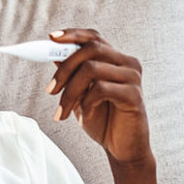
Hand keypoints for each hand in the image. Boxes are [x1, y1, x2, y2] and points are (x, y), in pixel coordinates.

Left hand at [46, 28, 151, 164]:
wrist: (122, 148)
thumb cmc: (103, 120)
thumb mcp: (81, 96)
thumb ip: (72, 75)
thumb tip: (54, 55)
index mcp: (114, 59)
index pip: (93, 37)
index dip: (72, 34)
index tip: (51, 38)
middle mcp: (126, 63)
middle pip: (90, 49)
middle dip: (64, 69)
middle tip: (50, 90)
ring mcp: (132, 77)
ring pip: (91, 69)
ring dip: (70, 92)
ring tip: (62, 112)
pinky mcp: (134, 95)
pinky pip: (101, 89)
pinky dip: (86, 102)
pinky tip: (85, 116)